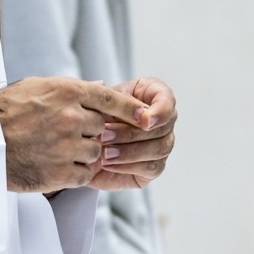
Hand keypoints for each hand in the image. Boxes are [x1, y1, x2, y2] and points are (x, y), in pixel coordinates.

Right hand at [0, 77, 152, 193]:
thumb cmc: (5, 112)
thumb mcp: (36, 87)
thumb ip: (71, 89)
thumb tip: (101, 86)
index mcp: (67, 93)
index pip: (111, 99)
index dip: (131, 110)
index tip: (147, 116)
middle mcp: (71, 118)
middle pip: (102, 129)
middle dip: (90, 134)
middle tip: (67, 135)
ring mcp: (67, 146)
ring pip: (95, 153)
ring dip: (83, 155)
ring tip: (57, 151)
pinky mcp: (60, 172)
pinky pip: (84, 174)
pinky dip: (75, 173)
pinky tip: (56, 167)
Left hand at [88, 77, 175, 191]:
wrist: (85, 144)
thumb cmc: (97, 116)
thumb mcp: (98, 102)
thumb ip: (100, 95)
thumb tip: (101, 85)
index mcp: (153, 95)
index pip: (168, 100)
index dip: (160, 111)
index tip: (144, 121)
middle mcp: (163, 120)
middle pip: (162, 128)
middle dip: (130, 134)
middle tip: (104, 136)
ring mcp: (162, 144)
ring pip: (158, 149)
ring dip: (128, 152)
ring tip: (104, 153)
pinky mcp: (154, 166)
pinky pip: (150, 168)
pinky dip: (127, 166)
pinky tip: (108, 163)